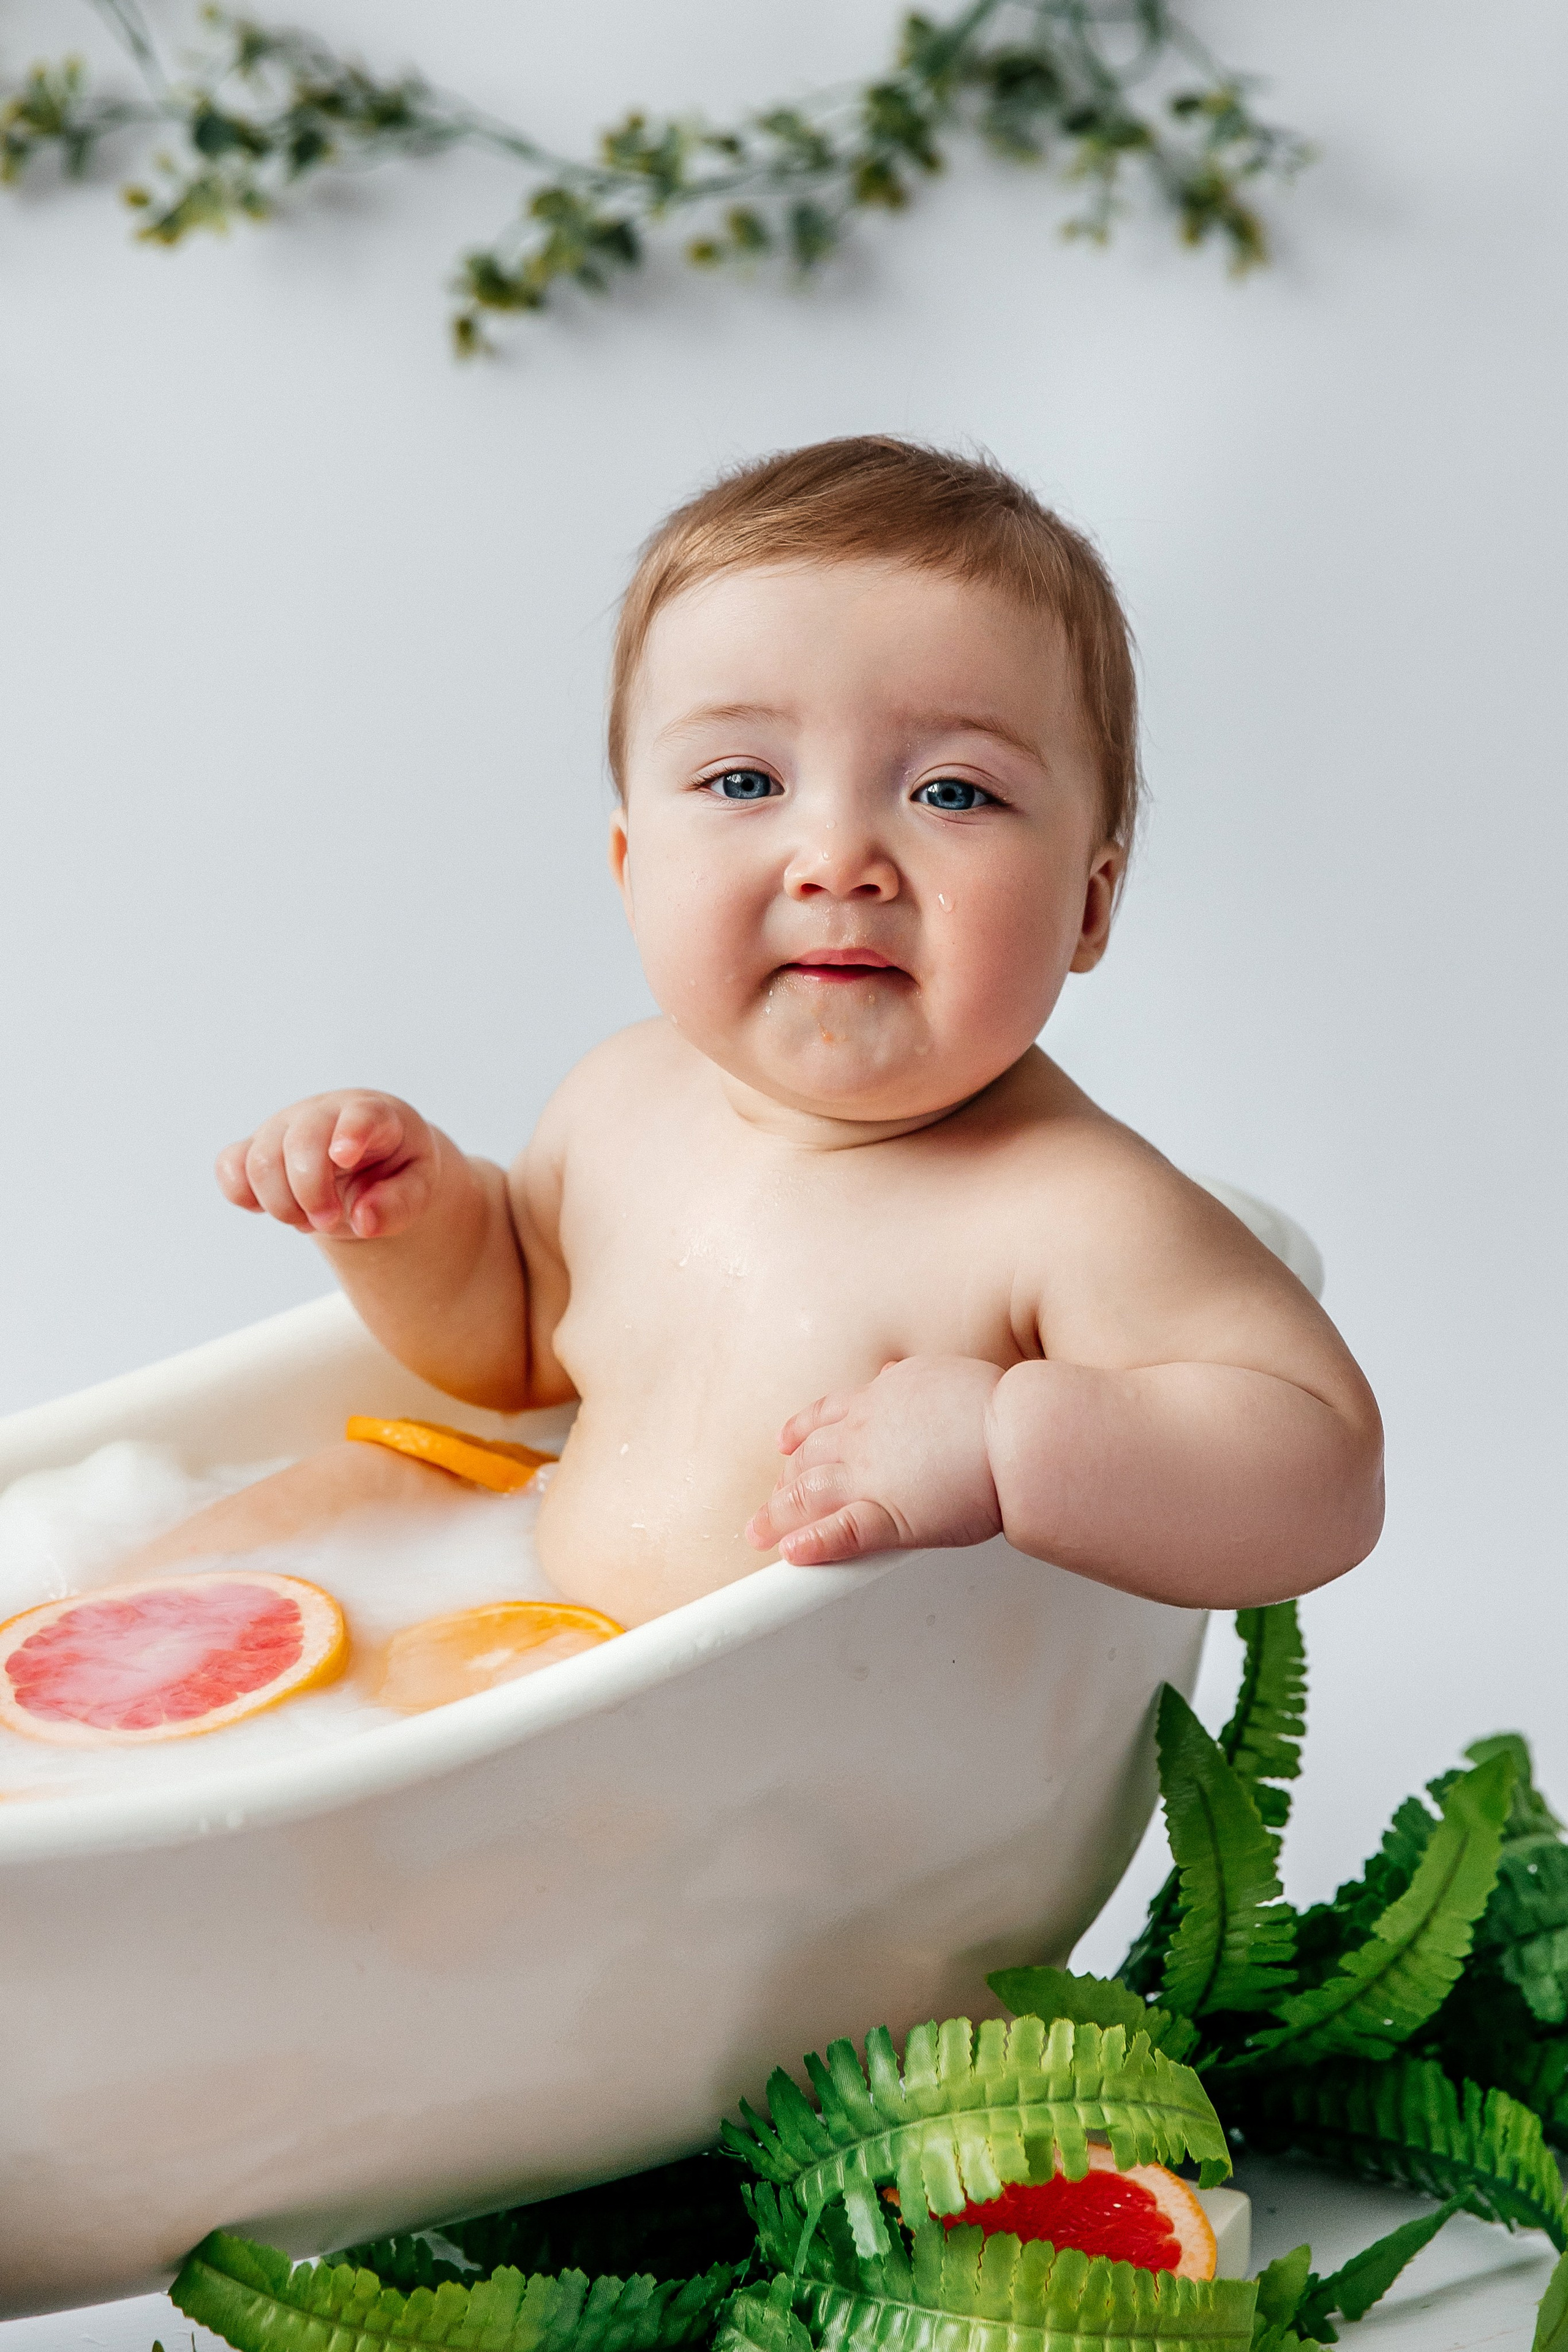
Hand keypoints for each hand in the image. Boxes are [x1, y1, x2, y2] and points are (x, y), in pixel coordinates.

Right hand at [216, 1091, 439, 1240]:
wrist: (368, 1160)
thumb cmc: (395, 1169)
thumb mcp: (417, 1188)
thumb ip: (399, 1205)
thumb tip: (364, 1221)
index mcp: (374, 1115)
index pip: (361, 1115)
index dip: (350, 1133)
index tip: (344, 1157)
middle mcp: (323, 1112)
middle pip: (300, 1143)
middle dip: (310, 1193)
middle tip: (329, 1222)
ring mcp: (285, 1126)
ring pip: (261, 1160)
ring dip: (282, 1205)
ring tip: (309, 1220)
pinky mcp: (256, 1146)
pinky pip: (229, 1166)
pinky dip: (243, 1195)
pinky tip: (271, 1207)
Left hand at [747, 1355, 1004, 1565]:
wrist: (1019, 1431)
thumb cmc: (996, 1408)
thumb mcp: (940, 1374)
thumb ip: (909, 1382)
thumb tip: (890, 1376)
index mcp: (878, 1400)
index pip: (824, 1416)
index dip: (798, 1433)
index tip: (784, 1445)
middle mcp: (864, 1435)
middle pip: (806, 1459)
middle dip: (783, 1482)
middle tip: (770, 1503)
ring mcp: (871, 1476)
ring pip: (809, 1495)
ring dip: (778, 1516)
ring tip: (759, 1534)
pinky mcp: (890, 1516)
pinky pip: (840, 1533)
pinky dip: (812, 1544)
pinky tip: (792, 1554)